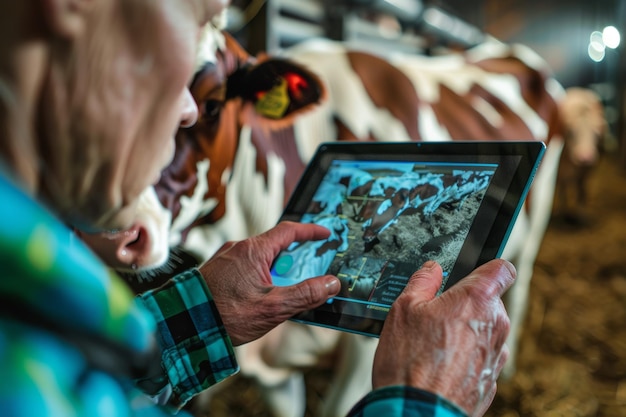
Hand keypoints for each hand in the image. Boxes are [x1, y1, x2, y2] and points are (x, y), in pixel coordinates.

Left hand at [198, 221, 339, 345]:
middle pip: (275, 247)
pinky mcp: (216, 272)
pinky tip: (260, 298)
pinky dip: (260, 277)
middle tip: (307, 275)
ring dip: (276, 272)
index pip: (288, 230)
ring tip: (282, 295)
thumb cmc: (226, 315)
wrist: (183, 327)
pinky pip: (245, 268)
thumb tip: (331, 284)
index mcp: (253, 250)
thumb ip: (305, 294)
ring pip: (259, 259)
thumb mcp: (273, 307)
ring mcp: (224, 259)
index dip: (309, 231)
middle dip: (293, 260)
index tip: (325, 233)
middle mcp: (238, 249)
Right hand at [372, 259, 514, 416]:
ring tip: (434, 344)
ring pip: (486, 331)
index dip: (489, 267)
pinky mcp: (491, 380)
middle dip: (467, 303)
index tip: (474, 271)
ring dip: (467, 331)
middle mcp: (495, 325)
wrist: (417, 412)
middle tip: (436, 313)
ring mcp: (496, 355)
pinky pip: (482, 357)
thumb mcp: (403, 309)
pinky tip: (441, 365)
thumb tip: (431, 269)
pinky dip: (466, 357)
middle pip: (490, 302)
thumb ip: (422, 282)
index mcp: (476, 299)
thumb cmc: (410, 362)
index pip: (502, 269)